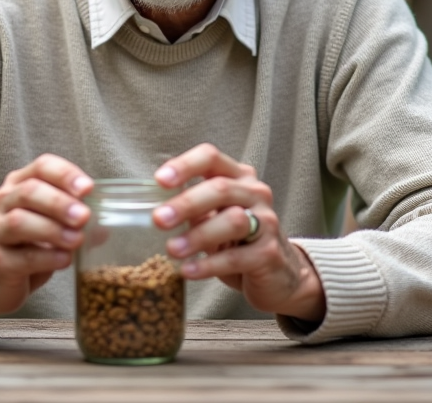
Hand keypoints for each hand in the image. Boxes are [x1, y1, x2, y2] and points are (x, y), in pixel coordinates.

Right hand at [0, 154, 92, 318]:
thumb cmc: (26, 245)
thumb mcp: (50, 225)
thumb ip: (75, 220)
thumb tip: (107, 223)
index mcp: (19, 185)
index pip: (42, 167)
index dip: (65, 174)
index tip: (88, 188)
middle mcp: (3, 202)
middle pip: (29, 191)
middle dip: (60, 203)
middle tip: (84, 217)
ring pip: (20, 221)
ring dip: (53, 230)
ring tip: (77, 240)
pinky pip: (22, 256)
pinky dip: (47, 257)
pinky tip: (64, 259)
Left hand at [153, 143, 324, 322]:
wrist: (278, 274)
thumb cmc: (238, 241)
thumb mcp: (213, 217)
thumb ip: (190, 207)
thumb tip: (153, 206)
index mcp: (238, 177)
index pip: (211, 157)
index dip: (185, 165)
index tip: (160, 180)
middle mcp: (255, 193)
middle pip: (220, 188)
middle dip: (185, 203)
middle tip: (158, 220)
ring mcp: (267, 222)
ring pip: (232, 221)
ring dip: (198, 235)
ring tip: (172, 250)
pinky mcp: (269, 253)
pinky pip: (236, 258)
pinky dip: (208, 264)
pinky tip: (188, 270)